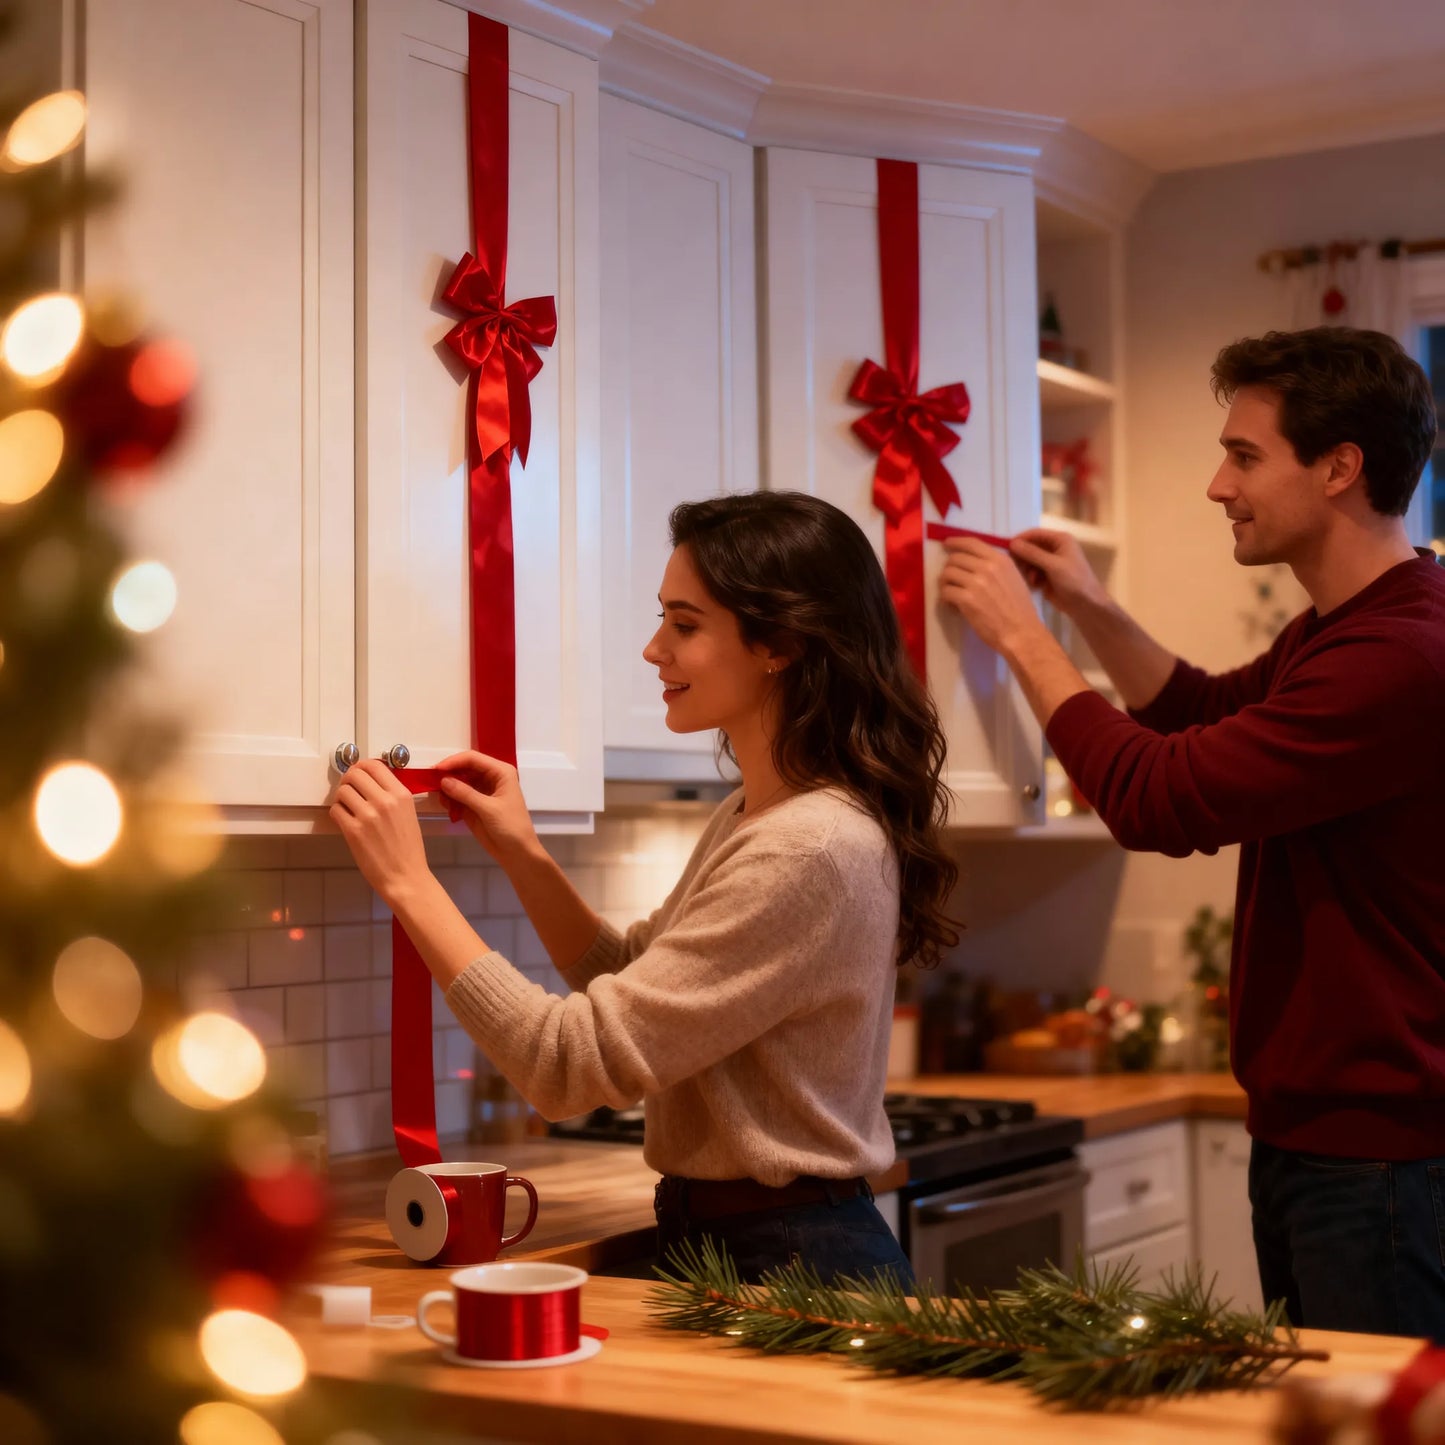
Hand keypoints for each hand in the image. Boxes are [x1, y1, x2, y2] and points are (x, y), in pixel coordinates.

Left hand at [328, 758, 431, 907]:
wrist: (406, 876)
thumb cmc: (408, 848)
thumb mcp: (408, 813)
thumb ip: (391, 795)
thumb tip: (371, 781)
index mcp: (401, 794)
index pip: (373, 765)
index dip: (360, 767)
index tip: (358, 774)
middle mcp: (384, 801)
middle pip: (354, 774)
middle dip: (347, 780)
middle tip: (348, 790)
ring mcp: (368, 816)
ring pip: (342, 791)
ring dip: (341, 798)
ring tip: (347, 808)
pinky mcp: (353, 831)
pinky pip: (335, 810)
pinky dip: (337, 813)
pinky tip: (345, 820)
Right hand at [434, 750, 538, 864]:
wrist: (517, 852)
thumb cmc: (511, 827)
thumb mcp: (489, 809)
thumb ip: (466, 794)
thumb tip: (443, 780)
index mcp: (500, 772)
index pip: (473, 759)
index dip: (453, 762)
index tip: (436, 770)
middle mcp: (490, 777)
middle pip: (463, 768)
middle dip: (448, 774)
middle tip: (430, 782)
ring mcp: (481, 791)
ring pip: (458, 782)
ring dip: (447, 788)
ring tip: (439, 798)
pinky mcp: (473, 805)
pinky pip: (457, 796)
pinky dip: (449, 799)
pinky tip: (446, 806)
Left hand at [938, 536, 1048, 653]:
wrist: (1021, 632)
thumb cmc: (1020, 609)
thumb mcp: (1014, 578)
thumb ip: (996, 568)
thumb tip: (976, 562)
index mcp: (1000, 560)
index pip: (972, 543)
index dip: (956, 542)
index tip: (947, 544)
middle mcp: (987, 567)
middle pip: (956, 558)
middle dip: (950, 569)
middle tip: (951, 580)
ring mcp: (976, 583)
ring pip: (947, 574)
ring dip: (945, 584)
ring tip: (951, 594)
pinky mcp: (967, 599)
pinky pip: (945, 592)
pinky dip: (945, 599)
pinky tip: (952, 606)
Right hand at [1009, 528, 1109, 615]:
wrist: (1085, 604)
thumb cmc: (1074, 580)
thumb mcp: (1053, 565)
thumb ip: (1032, 553)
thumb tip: (1012, 543)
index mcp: (1060, 540)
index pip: (1035, 534)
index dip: (1021, 539)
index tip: (1006, 548)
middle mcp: (1055, 548)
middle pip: (1031, 547)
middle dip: (1023, 556)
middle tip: (1015, 566)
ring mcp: (1051, 562)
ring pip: (1030, 560)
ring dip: (1027, 569)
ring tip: (1030, 579)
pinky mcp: (1047, 575)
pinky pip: (1033, 572)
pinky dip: (1031, 577)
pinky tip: (1035, 585)